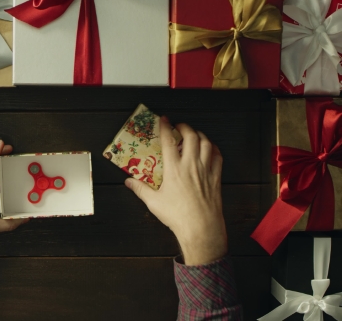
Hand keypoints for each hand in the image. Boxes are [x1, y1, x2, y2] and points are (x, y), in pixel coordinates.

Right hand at [125, 117, 226, 265]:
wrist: (201, 228)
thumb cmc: (177, 216)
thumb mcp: (154, 203)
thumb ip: (140, 189)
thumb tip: (128, 182)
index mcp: (174, 169)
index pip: (169, 141)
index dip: (165, 127)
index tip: (164, 119)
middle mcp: (191, 165)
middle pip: (191, 136)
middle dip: (185, 127)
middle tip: (179, 126)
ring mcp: (206, 170)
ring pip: (207, 143)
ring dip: (200, 135)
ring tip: (194, 134)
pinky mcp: (216, 178)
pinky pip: (218, 157)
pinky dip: (214, 148)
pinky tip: (210, 149)